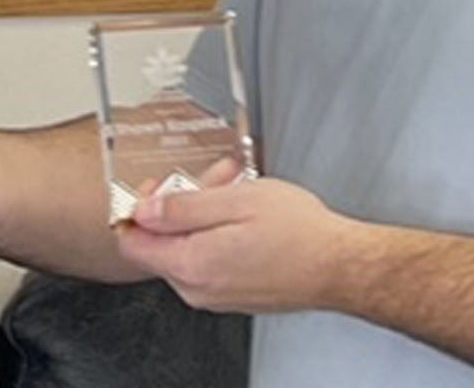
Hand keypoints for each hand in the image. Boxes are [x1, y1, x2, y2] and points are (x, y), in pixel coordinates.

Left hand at [114, 171, 361, 313]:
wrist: (340, 266)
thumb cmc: (298, 234)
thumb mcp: (234, 202)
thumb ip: (180, 207)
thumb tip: (142, 211)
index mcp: (191, 265)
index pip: (132, 243)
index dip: (139, 206)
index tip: (159, 184)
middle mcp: (198, 288)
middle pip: (163, 242)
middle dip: (182, 202)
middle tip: (213, 177)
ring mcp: (217, 295)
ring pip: (189, 247)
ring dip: (205, 213)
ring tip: (238, 187)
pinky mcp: (235, 294)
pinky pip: (211, 259)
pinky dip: (220, 232)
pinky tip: (247, 212)